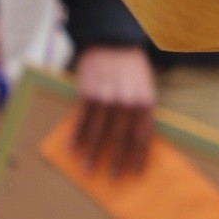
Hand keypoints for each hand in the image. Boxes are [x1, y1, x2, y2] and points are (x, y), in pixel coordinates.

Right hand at [70, 43, 155, 177]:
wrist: (113, 40)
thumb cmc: (132, 67)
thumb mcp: (145, 88)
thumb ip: (142, 112)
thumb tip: (137, 142)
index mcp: (146, 102)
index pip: (143, 137)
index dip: (139, 157)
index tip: (135, 174)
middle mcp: (127, 103)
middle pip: (120, 139)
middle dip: (116, 161)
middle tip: (112, 178)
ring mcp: (106, 98)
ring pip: (98, 133)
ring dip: (92, 154)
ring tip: (88, 169)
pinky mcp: (88, 93)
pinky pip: (81, 120)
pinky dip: (76, 136)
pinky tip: (73, 148)